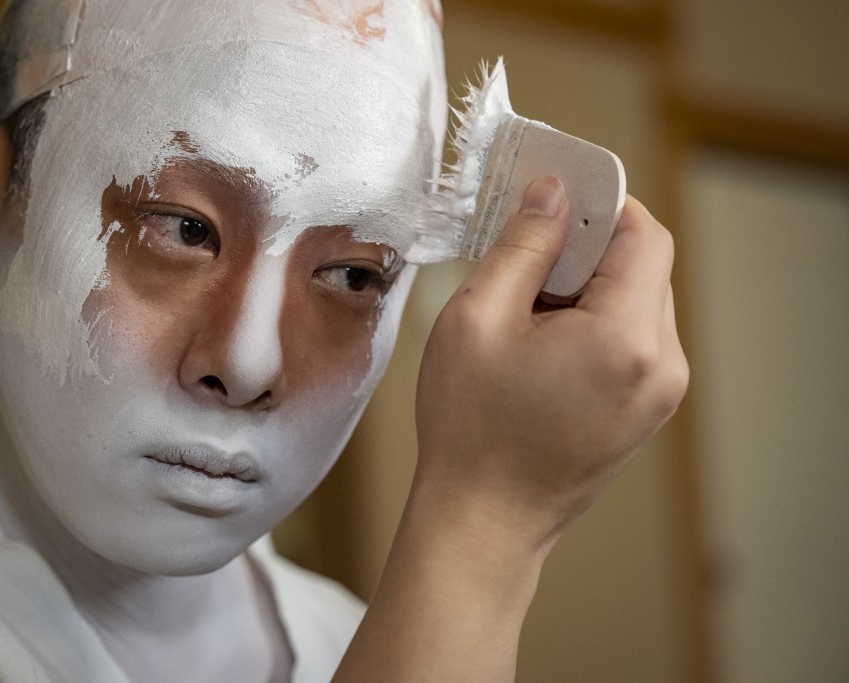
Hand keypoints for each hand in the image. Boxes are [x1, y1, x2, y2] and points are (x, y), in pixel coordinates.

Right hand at [414, 176, 687, 550]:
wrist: (484, 521)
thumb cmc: (471, 429)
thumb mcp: (478, 318)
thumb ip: (523, 245)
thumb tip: (552, 194)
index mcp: (625, 340)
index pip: (644, 235)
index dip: (603, 201)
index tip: (560, 190)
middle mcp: (660, 366)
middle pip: (644, 267)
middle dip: (587, 247)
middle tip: (525, 253)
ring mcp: (659, 393)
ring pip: (637, 301)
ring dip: (587, 286)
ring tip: (525, 310)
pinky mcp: (646, 409)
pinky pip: (632, 338)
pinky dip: (593, 321)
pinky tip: (540, 341)